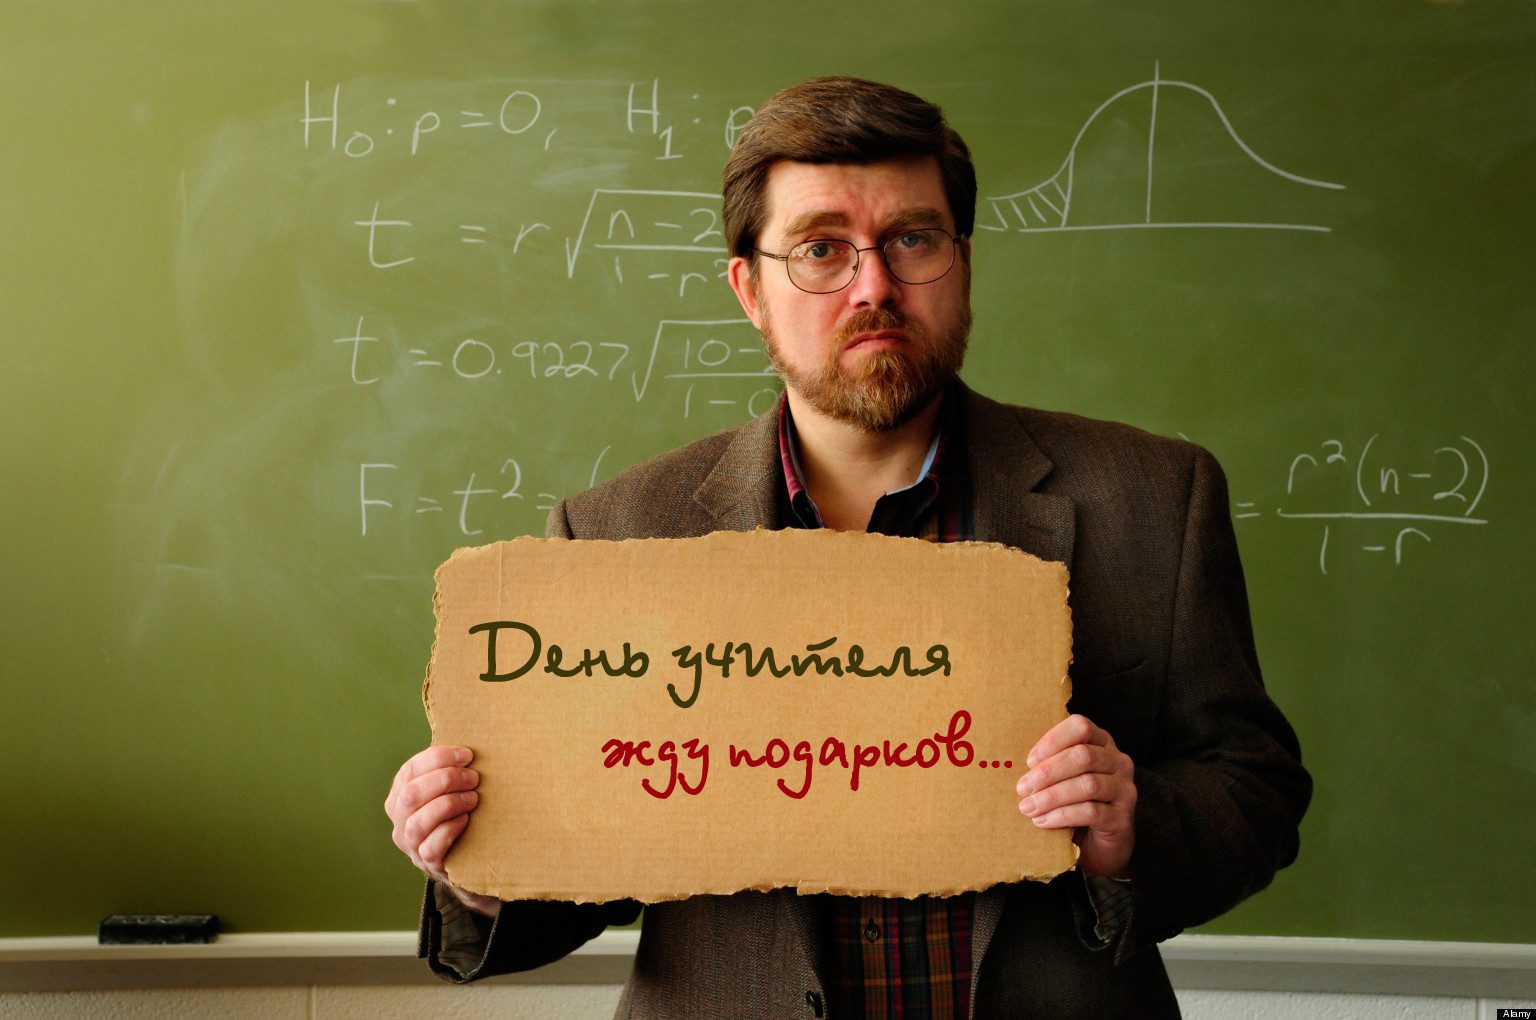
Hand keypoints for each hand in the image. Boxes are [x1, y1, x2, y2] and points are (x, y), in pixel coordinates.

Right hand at [385, 745, 499, 916]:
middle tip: (474, 778)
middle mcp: (399, 819)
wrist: (467, 855)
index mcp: (401, 794)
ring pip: (417, 823)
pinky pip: (430, 848)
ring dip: (448, 805)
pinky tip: (465, 821)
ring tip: (473, 799)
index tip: (467, 755)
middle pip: (411, 795)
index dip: (438, 759)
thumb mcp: (448, 788)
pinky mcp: (427, 863)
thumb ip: (449, 769)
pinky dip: (449, 831)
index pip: (410, 770)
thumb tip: (471, 744)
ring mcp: (411, 844)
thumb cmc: (458, 810)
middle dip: (445, 781)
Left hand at [1016, 714, 1136, 877]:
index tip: (1029, 760)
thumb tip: (1009, 761)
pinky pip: (1091, 812)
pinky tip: (1043, 821)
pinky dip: (1062, 816)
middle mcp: (1118, 762)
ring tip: (1028, 807)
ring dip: (1052, 796)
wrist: (1101, 844)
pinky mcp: (1122, 817)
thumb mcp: (1064, 778)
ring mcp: (1124, 789)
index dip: (1053, 740)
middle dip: (1048, 772)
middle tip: (1022, 788)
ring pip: (1088, 785)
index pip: (1081, 727)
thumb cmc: (1075, 803)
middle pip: (1083, 756)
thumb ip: (1049, 764)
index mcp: (1102, 743)